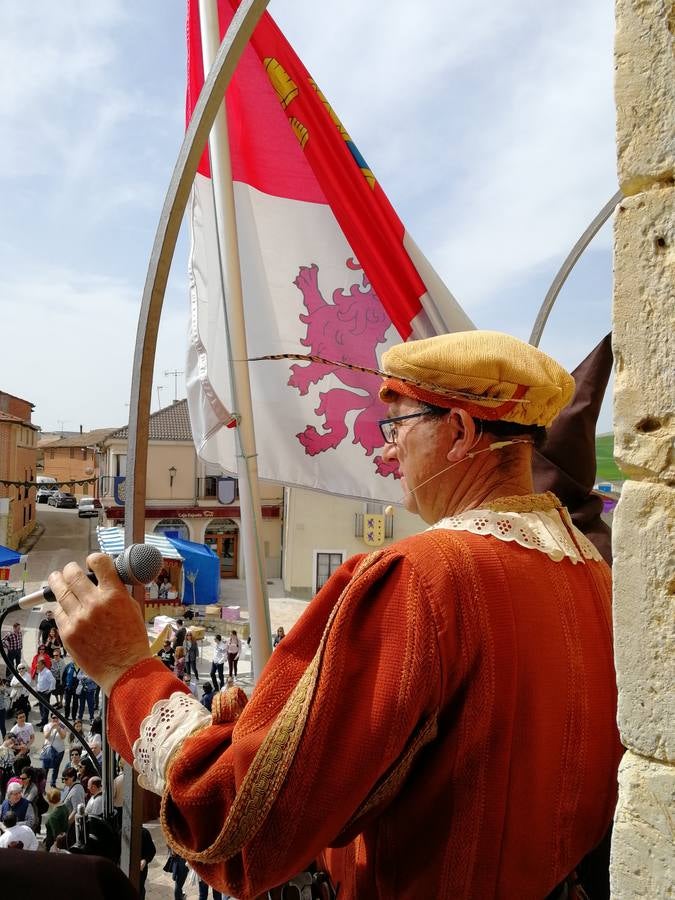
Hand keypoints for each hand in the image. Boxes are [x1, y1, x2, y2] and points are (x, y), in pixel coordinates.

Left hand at [48, 553, 151, 695]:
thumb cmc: (132, 640)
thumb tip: (103, 579)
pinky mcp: (67, 633)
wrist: (124, 669)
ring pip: (60, 591)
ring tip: (56, 579)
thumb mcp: (132, 608)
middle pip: (73, 574)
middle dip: (70, 569)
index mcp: (114, 594)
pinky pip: (57, 612)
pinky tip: (63, 606)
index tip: (92, 562)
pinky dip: (60, 607)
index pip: (99, 562)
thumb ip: (116, 591)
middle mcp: (94, 603)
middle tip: (70, 570)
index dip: (94, 559)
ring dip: (58, 582)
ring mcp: (78, 618)